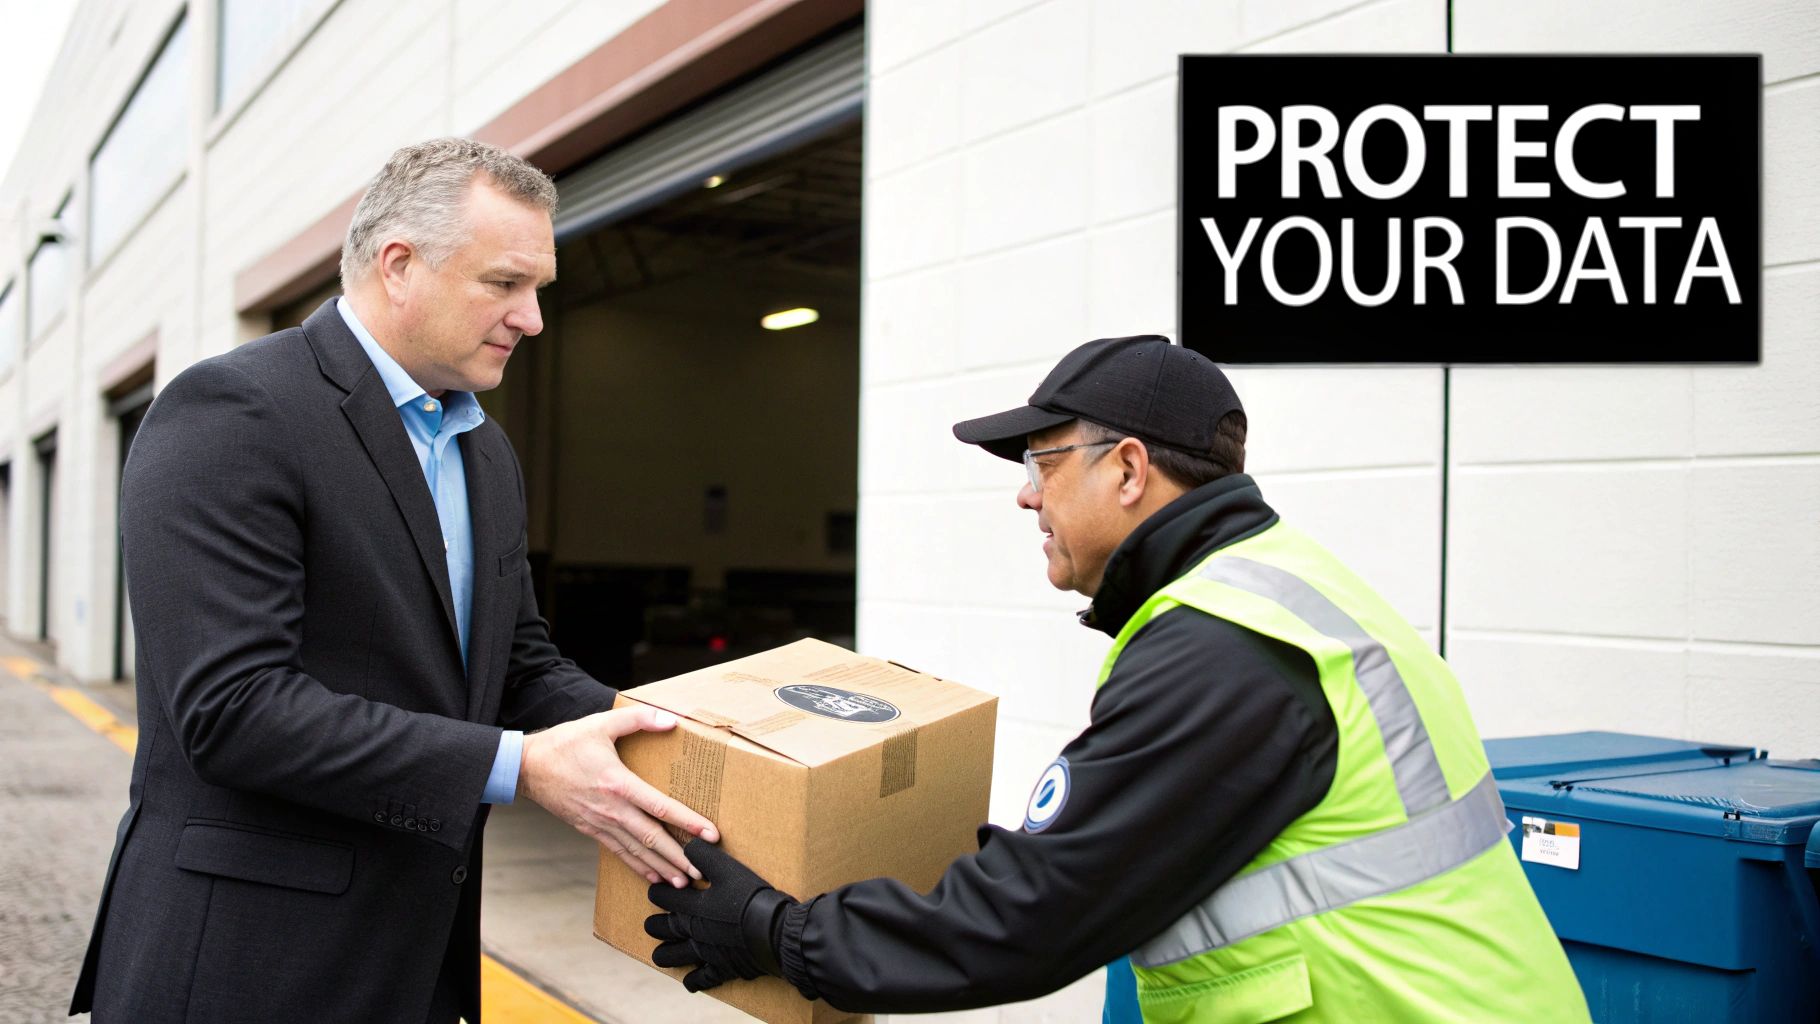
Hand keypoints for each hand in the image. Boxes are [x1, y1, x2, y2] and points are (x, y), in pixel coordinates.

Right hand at [518, 706, 718, 886]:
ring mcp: (600, 823)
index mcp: (618, 783)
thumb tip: (671, 720)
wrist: (526, 767)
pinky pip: (618, 852)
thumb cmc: (564, 744)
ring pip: (637, 851)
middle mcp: (612, 809)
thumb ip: (639, 719)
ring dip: (662, 868)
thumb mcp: (601, 724)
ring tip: (683, 883)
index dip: (688, 822)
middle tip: (703, 871)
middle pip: (652, 839)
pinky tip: (652, 877)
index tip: (710, 836)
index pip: (661, 807)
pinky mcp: (590, 830)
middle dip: (680, 857)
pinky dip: (637, 866)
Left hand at [645, 841, 799, 992]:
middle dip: (654, 924)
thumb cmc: (752, 898)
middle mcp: (691, 931)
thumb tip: (686, 844)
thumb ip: (703, 854)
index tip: (657, 890)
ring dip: (665, 953)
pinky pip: (698, 980)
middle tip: (655, 922)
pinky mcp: (720, 969)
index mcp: (691, 906)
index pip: (661, 897)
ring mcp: (704, 953)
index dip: (656, 892)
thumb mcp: (728, 868)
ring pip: (670, 958)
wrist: (775, 932)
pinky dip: (692, 980)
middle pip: (659, 929)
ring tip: (664, 950)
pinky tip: (690, 978)